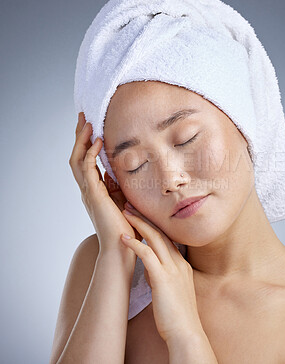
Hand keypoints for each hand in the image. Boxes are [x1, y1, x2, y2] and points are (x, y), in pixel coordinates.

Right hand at [69, 112, 139, 251]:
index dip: (87, 144)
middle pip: (77, 156)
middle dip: (80, 136)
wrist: (122, 247)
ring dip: (81, 140)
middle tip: (83, 117)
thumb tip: (124, 172)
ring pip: (77, 160)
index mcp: (95, 190)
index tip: (93, 127)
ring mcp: (88, 192)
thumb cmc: (127, 227)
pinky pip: (87, 169)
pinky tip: (98, 140)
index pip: (86, 161)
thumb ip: (121, 187)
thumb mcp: (125, 200)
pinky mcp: (93, 195)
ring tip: (87, 122)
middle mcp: (88, 189)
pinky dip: (90, 153)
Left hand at [120, 203, 202, 342]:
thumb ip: (164, 276)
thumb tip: (152, 270)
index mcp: (182, 265)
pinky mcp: (163, 279)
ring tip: (125, 212)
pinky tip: (123, 238)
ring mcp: (172, 270)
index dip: (154, 224)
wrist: (186, 333)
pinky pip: (147, 255)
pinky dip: (134, 244)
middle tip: (131, 205)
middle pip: (161, 233)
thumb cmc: (177, 316)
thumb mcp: (173, 290)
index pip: (168, 238)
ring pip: (155, 238)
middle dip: (145, 217)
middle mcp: (179, 263)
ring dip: (139, 224)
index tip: (142, 215)